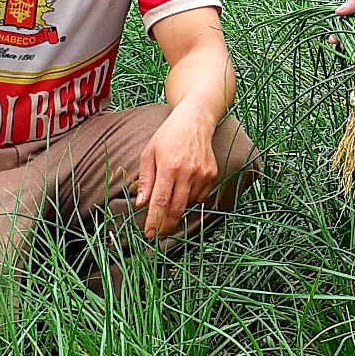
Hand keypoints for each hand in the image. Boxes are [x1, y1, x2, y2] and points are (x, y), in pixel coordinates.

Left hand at [134, 107, 220, 241]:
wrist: (195, 121)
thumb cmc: (168, 136)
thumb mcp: (149, 153)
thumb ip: (146, 180)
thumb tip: (142, 204)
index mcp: (169, 166)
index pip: (160, 201)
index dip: (154, 220)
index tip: (148, 233)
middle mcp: (188, 172)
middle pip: (176, 209)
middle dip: (166, 225)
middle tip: (157, 234)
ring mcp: (203, 174)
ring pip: (189, 204)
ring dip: (177, 209)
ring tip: (169, 201)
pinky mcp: (213, 175)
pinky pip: (200, 197)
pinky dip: (190, 199)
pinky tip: (183, 189)